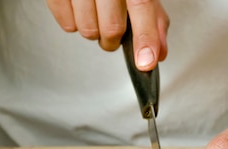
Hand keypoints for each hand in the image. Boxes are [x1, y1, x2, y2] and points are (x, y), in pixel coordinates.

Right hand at [46, 0, 168, 70]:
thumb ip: (152, 20)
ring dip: (94, 31)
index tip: (145, 62)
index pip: (141, 6)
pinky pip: (67, 25)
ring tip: (94, 13)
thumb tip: (159, 52)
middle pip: (112, 28)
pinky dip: (74, 23)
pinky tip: (79, 8)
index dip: (145, 37)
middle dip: (113, 40)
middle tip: (112, 29)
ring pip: (88, 31)